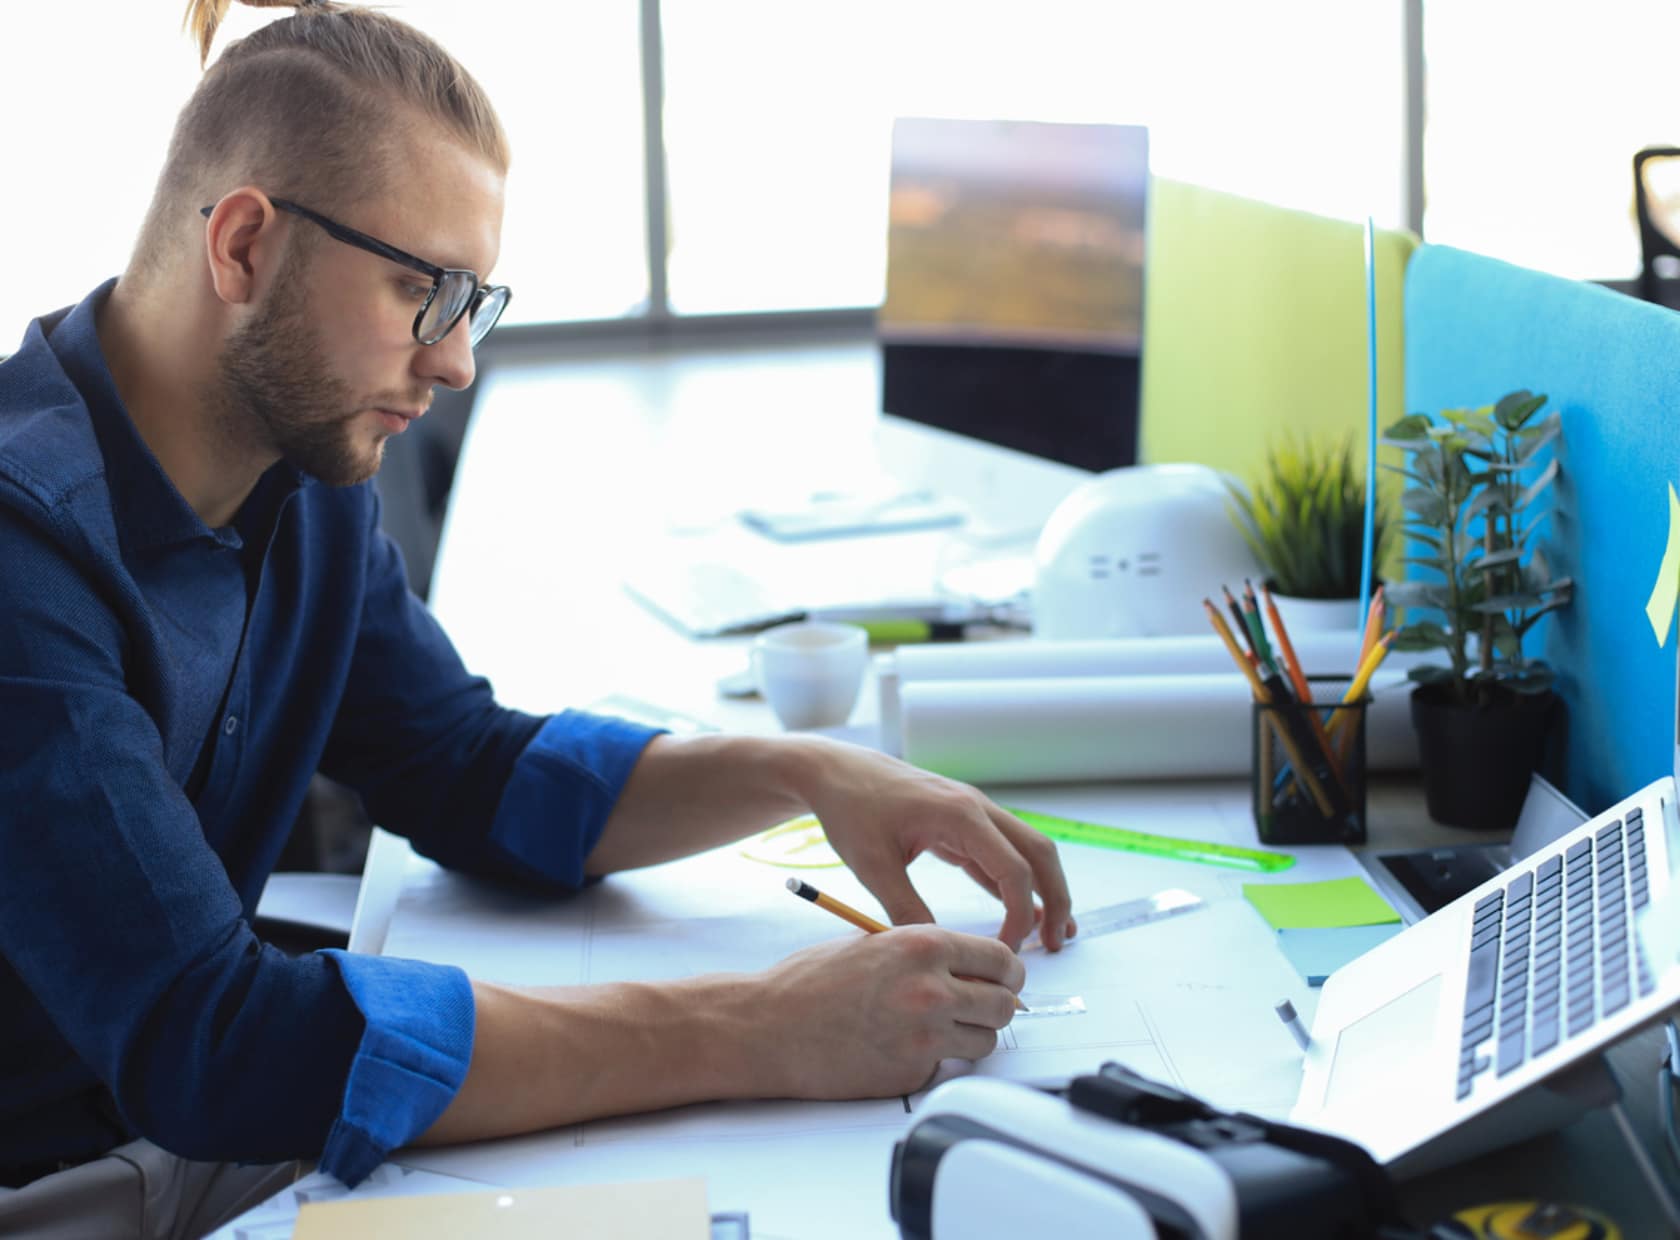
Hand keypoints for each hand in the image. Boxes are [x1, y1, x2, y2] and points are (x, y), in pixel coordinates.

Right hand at [752, 924, 1025, 1098]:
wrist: (768, 1027)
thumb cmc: (811, 981)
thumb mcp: (874, 943)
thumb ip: (926, 952)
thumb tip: (971, 966)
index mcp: (923, 946)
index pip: (1002, 960)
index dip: (1007, 972)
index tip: (1004, 979)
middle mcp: (932, 990)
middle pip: (1004, 1004)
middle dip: (996, 1005)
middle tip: (980, 1006)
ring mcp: (924, 1037)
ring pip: (985, 1041)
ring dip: (970, 1036)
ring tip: (937, 1027)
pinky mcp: (911, 1073)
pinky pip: (947, 1067)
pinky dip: (935, 1061)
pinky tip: (901, 1047)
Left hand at [789, 740, 1074, 951]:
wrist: (835, 771)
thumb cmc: (850, 809)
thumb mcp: (872, 866)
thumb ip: (905, 908)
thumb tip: (938, 949)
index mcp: (960, 815)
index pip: (1014, 870)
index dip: (1020, 915)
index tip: (1008, 951)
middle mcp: (977, 808)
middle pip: (1039, 853)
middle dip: (1056, 899)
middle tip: (1057, 944)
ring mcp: (973, 812)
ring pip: (1027, 851)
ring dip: (1043, 890)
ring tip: (1052, 934)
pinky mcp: (962, 822)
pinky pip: (1001, 853)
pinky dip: (1016, 883)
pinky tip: (1020, 912)